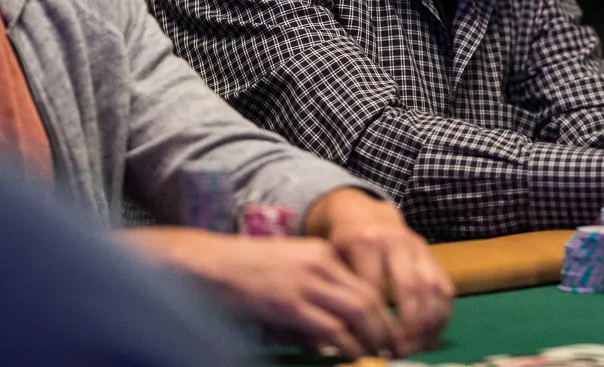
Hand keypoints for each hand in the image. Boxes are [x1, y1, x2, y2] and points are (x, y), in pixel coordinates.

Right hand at [120, 228, 396, 358]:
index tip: (391, 328)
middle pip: (368, 297)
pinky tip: (351, 355)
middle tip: (393, 347)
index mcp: (322, 252)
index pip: (365, 281)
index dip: (382, 308)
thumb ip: (314, 294)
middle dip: (385, 326)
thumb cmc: (243, 272)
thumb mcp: (288, 270)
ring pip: (357, 312)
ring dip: (372, 337)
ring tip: (378, 354)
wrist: (206, 264)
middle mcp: (320, 263)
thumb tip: (332, 335)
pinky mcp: (289, 304)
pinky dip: (346, 345)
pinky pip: (330, 328)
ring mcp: (305, 283)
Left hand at [305, 189, 453, 355]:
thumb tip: (338, 339)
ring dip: (428, 322)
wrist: (366, 215)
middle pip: (408, 287)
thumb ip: (337, 292)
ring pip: (431, 286)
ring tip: (417, 346)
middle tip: (400, 350)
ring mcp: (418, 246)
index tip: (370, 345)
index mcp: (364, 242)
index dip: (373, 320)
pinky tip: (431, 333)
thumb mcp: (332, 260)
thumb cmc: (343, 246)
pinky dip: (442, 313)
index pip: (373, 288)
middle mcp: (395, 241)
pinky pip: (445, 286)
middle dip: (407, 325)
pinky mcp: (432, 254)